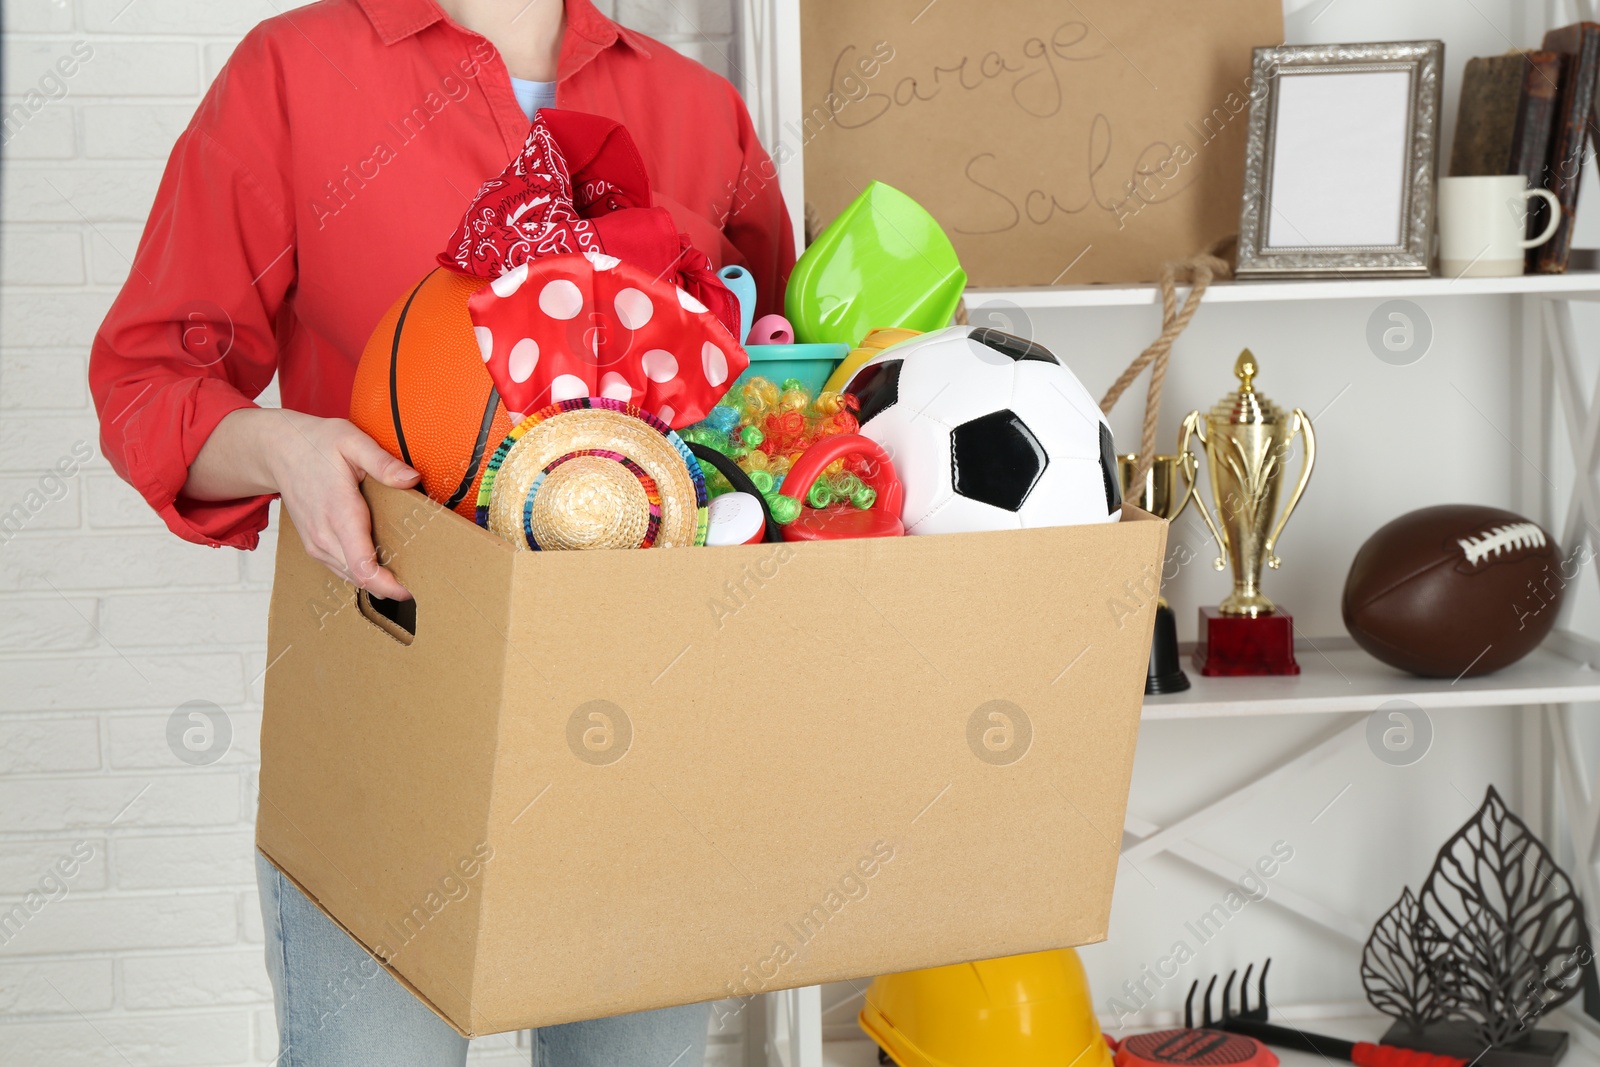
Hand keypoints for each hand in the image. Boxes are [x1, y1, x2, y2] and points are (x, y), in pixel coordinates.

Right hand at [186, 409, 420, 599]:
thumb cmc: (316, 444)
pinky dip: (361, 572)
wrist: (278, 450)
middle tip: (421, 581)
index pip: (363, 566)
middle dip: (390, 586)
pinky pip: (341, 569)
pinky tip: (381, 564)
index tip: (412, 589)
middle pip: (360, 578)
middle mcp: (325, 535)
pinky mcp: (314, 545)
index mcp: (339, 514)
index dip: (388, 585)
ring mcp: (316, 543)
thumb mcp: (352, 441)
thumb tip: (412, 478)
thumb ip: (382, 463)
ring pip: (350, 577)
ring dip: (376, 581)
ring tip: (406, 575)